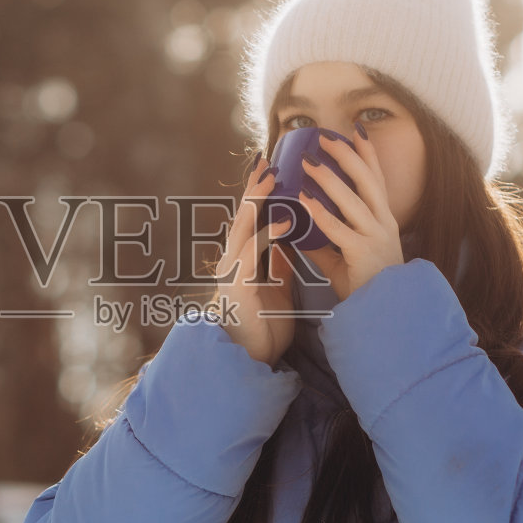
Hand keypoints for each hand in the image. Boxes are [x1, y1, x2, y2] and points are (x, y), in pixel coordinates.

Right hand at [212, 157, 295, 366]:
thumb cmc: (264, 326)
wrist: (253, 359)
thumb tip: (289, 242)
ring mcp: (233, 274)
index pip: (250, 221)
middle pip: (242, 218)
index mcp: (243, 261)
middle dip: (253, 190)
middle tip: (266, 163)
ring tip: (272, 182)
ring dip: (257, 204)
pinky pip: (252, 256)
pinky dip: (267, 236)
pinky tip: (286, 223)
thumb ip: (280, 265)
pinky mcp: (239, 288)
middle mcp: (233, 262)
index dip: (257, 195)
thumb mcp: (278, 289)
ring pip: (242, 230)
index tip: (269, 170)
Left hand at [297, 127, 403, 301]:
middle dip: (347, 155)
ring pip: (353, 200)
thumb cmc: (365, 284)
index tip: (355, 131)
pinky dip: (320, 212)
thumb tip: (298, 226)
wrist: (382, 314)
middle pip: (368, 180)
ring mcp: (376, 237)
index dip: (367, 154)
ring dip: (329, 178)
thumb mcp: (344, 256)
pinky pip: (339, 229)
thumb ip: (324, 240)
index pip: (376, 179)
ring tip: (308, 162)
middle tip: (325, 136)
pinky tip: (304, 199)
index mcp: (382, 220)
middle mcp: (383, 224)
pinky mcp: (363, 253)